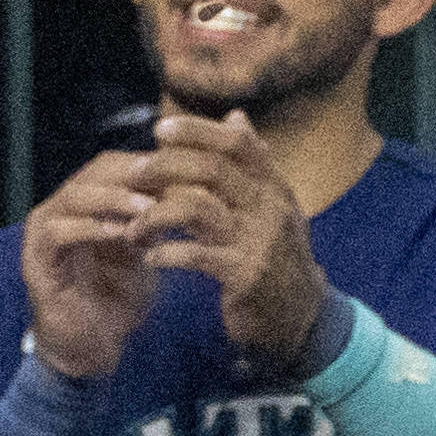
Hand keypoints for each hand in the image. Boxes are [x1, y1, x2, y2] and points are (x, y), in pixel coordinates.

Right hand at [16, 146, 166, 379]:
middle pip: (94, 173)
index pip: (113, 166)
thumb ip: (153, 223)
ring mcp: (43, 232)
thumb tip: (188, 190)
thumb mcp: (142, 253)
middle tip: (168, 178)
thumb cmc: (116, 300)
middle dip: (133, 174)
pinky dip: (90, 228)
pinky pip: (58, 233)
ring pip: (75, 197)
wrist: (89, 349)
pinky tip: (120, 233)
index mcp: (85, 203)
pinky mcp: (36, 260)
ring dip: (113, 199)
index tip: (185, 169)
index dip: (147, 164)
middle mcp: (61, 209)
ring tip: (148, 206)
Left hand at [128, 108, 328, 373]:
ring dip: (156, 214)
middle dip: (166, 167)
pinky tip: (150, 257)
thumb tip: (236, 116)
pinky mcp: (245, 276)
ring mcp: (259, 242)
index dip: (198, 131)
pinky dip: (167, 253)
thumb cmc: (277, 257)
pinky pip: (196, 255)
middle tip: (133, 175)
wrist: (302, 319)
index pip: (238, 144)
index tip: (160, 130)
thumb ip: (252, 164)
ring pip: (198, 208)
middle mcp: (271, 208)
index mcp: (275, 188)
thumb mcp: (271, 207)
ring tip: (133, 226)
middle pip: (213, 169)